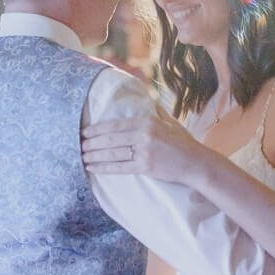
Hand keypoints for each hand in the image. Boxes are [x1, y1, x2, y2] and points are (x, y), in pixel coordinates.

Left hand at [81, 104, 200, 184]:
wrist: (196, 163)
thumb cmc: (182, 143)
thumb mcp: (168, 123)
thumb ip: (152, 115)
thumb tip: (139, 106)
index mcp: (147, 121)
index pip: (116, 125)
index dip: (98, 129)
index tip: (85, 132)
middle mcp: (144, 135)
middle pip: (111, 139)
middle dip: (92, 143)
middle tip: (79, 145)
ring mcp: (144, 151)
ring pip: (112, 153)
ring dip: (95, 155)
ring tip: (82, 157)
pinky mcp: (145, 167)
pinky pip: (119, 167)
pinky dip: (104, 168)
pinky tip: (93, 168)